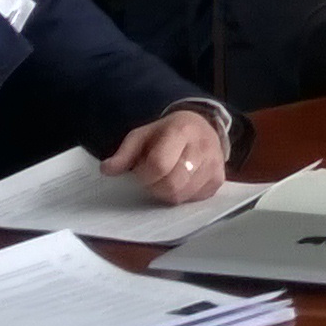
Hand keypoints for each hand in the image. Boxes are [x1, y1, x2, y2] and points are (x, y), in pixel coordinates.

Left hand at [108, 104, 227, 203]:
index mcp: (181, 130)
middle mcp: (202, 146)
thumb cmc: (167, 133)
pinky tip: (180, 182)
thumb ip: (124, 153)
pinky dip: (182, 196)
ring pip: (183, 196)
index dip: (144, 175)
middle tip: (152, 179)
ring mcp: (214, 164)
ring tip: (165, 178)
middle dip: (155, 187)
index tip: (140, 171)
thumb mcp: (142, 135)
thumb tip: (107, 170)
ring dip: (168, 193)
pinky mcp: (219, 179)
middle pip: (172, 185)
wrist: (201, 125)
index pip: (159, 165)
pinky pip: (194, 200)